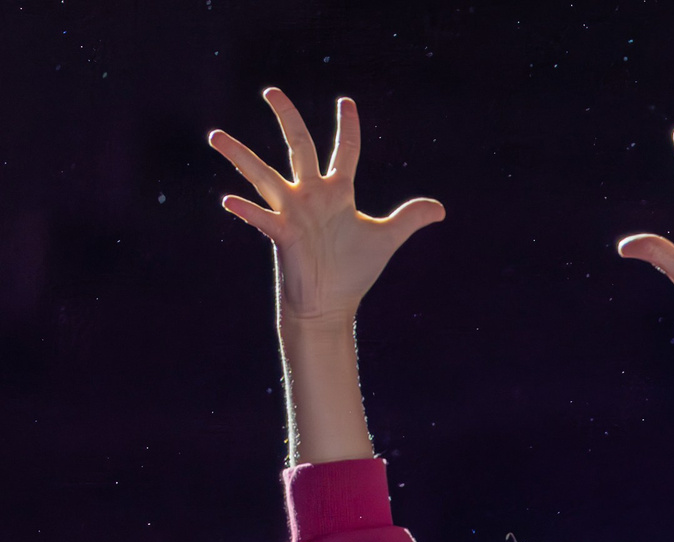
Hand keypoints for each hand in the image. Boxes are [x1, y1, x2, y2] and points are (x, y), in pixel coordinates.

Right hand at [209, 90, 445, 323]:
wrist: (329, 302)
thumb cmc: (352, 270)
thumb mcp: (386, 238)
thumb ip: (409, 219)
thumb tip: (440, 209)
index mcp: (337, 192)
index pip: (345, 152)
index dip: (348, 128)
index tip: (346, 101)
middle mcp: (311, 196)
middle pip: (298, 147)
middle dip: (287, 118)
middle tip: (271, 90)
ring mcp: (292, 213)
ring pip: (263, 176)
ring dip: (240, 156)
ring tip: (215, 135)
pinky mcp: (283, 235)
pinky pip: (261, 218)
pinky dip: (247, 210)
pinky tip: (229, 200)